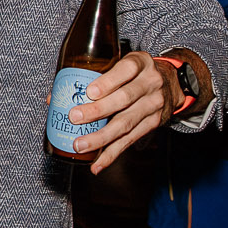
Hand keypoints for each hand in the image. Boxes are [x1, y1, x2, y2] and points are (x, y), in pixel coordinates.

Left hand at [70, 51, 170, 173]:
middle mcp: (150, 83)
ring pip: (126, 123)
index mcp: (140, 63)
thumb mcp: (121, 63)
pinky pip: (130, 140)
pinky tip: (97, 164)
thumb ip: (92, 76)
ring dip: (101, 137)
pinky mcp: (153, 123)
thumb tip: (54, 98)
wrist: (172, 83)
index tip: (90, 92)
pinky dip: (112, 153)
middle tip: (75, 117)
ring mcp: (153, 105)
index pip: (126, 70)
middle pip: (124, 99)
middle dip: (98, 111)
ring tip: (80, 145)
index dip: (108, 82)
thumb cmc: (136, 72)